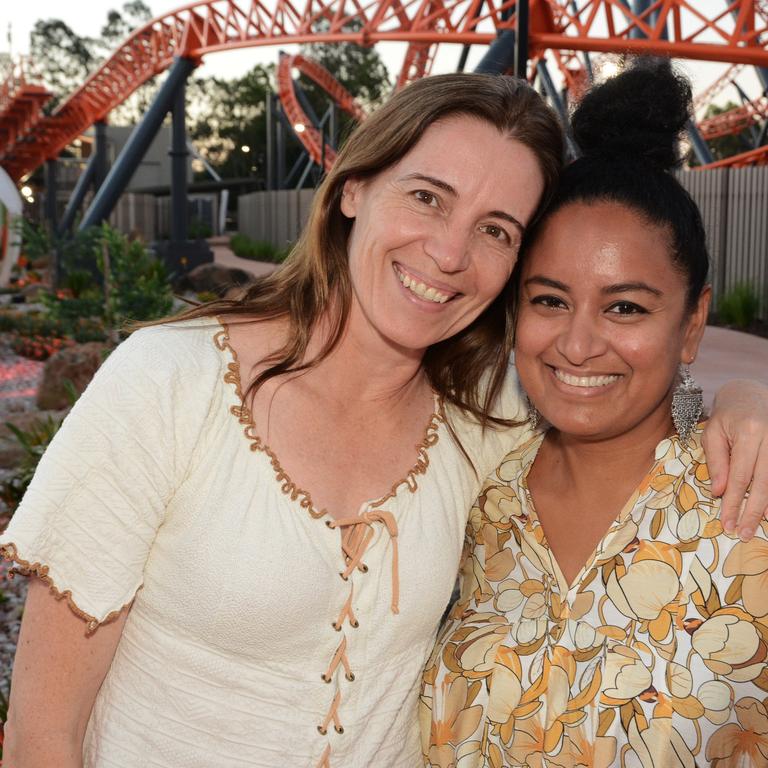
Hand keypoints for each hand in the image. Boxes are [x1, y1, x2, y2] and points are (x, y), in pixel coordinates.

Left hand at [703, 379, 767, 539]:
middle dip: (752, 511)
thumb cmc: (727, 415)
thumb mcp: (712, 433)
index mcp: (749, 432)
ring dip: (767, 507)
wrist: (750, 394)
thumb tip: (719, 492)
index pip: (740, 476)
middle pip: (763, 483)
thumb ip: (717, 462)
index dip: (733, 502)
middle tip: (743, 533)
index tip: (727, 523)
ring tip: (756, 527)